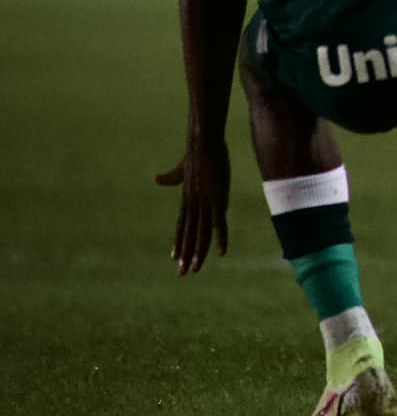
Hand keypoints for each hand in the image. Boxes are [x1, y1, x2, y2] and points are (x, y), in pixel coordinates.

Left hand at [156, 136, 230, 275]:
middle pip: (189, 233)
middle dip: (185, 253)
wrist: (202, 142)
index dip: (179, 241)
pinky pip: (219, 224)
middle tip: (181, 273)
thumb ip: (172, 177)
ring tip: (195, 269)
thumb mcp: (183, 168)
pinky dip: (220, 239)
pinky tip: (221, 252)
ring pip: (201, 233)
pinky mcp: (218, 199)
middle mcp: (193, 204)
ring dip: (199, 252)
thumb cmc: (196, 152)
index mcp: (187, 198)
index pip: (181, 225)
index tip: (174, 257)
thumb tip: (156, 179)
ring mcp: (205, 203)